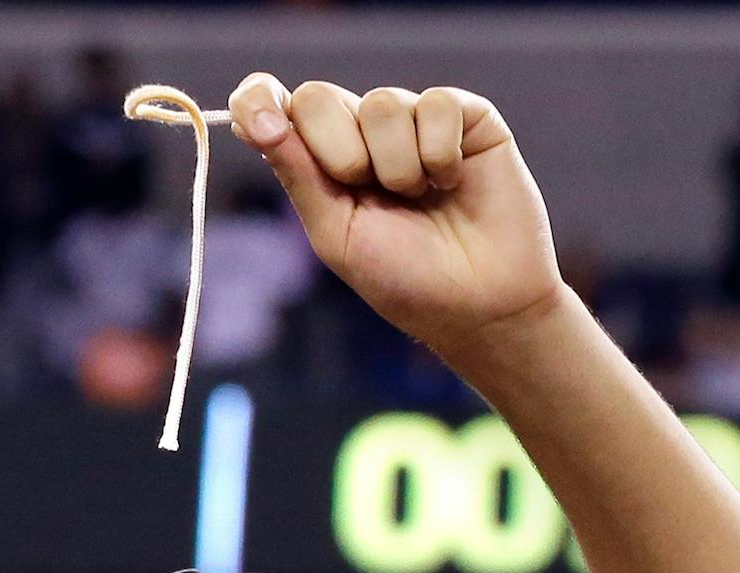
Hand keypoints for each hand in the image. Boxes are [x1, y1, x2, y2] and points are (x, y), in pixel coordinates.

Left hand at [227, 72, 563, 359]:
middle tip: (377, 197)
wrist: (482, 307)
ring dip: (399, 167)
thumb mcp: (337, 235)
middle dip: (341, 156)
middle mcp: (365, 132)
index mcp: (324, 160)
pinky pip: (435, 105)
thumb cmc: (409, 282)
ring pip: (381, 104)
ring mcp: (414, 120)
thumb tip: (257, 118)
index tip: (260, 121)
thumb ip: (299, 174)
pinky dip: (440, 154)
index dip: (258, 100)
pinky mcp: (466, 117)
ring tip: (424, 200)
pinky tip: (454, 183)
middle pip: (319, 98)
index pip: (275, 106)